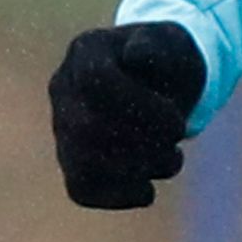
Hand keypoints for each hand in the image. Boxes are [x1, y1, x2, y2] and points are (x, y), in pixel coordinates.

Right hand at [49, 22, 205, 208]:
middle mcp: (63, 88)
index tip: (178, 123)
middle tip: (176, 143)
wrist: (162, 83)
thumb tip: (137, 55)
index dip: (140, 109)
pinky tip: (147, 189)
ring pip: (81, 162)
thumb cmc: (168, 62)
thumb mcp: (173, 45)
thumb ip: (158, 47)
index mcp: (86, 51)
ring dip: (135, 171)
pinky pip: (81, 188)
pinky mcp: (72, 161)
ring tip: (170, 161)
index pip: (95, 81)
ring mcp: (63, 126)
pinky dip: (118, 196)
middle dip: (142, 144)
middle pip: (86, 127)